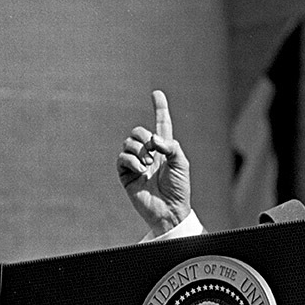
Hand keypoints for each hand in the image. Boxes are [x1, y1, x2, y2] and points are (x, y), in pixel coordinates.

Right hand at [116, 90, 191, 236]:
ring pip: (129, 142)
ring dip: (139, 151)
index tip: (156, 93)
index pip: (161, 124)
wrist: (169, 210)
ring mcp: (136, 163)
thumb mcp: (181, 163)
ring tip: (148, 165)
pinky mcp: (126, 174)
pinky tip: (141, 170)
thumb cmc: (179, 188)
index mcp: (165, 148)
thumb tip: (152, 140)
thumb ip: (170, 145)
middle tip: (154, 153)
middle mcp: (149, 153)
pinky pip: (122, 157)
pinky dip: (131, 160)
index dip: (159, 108)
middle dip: (145, 137)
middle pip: (139, 131)